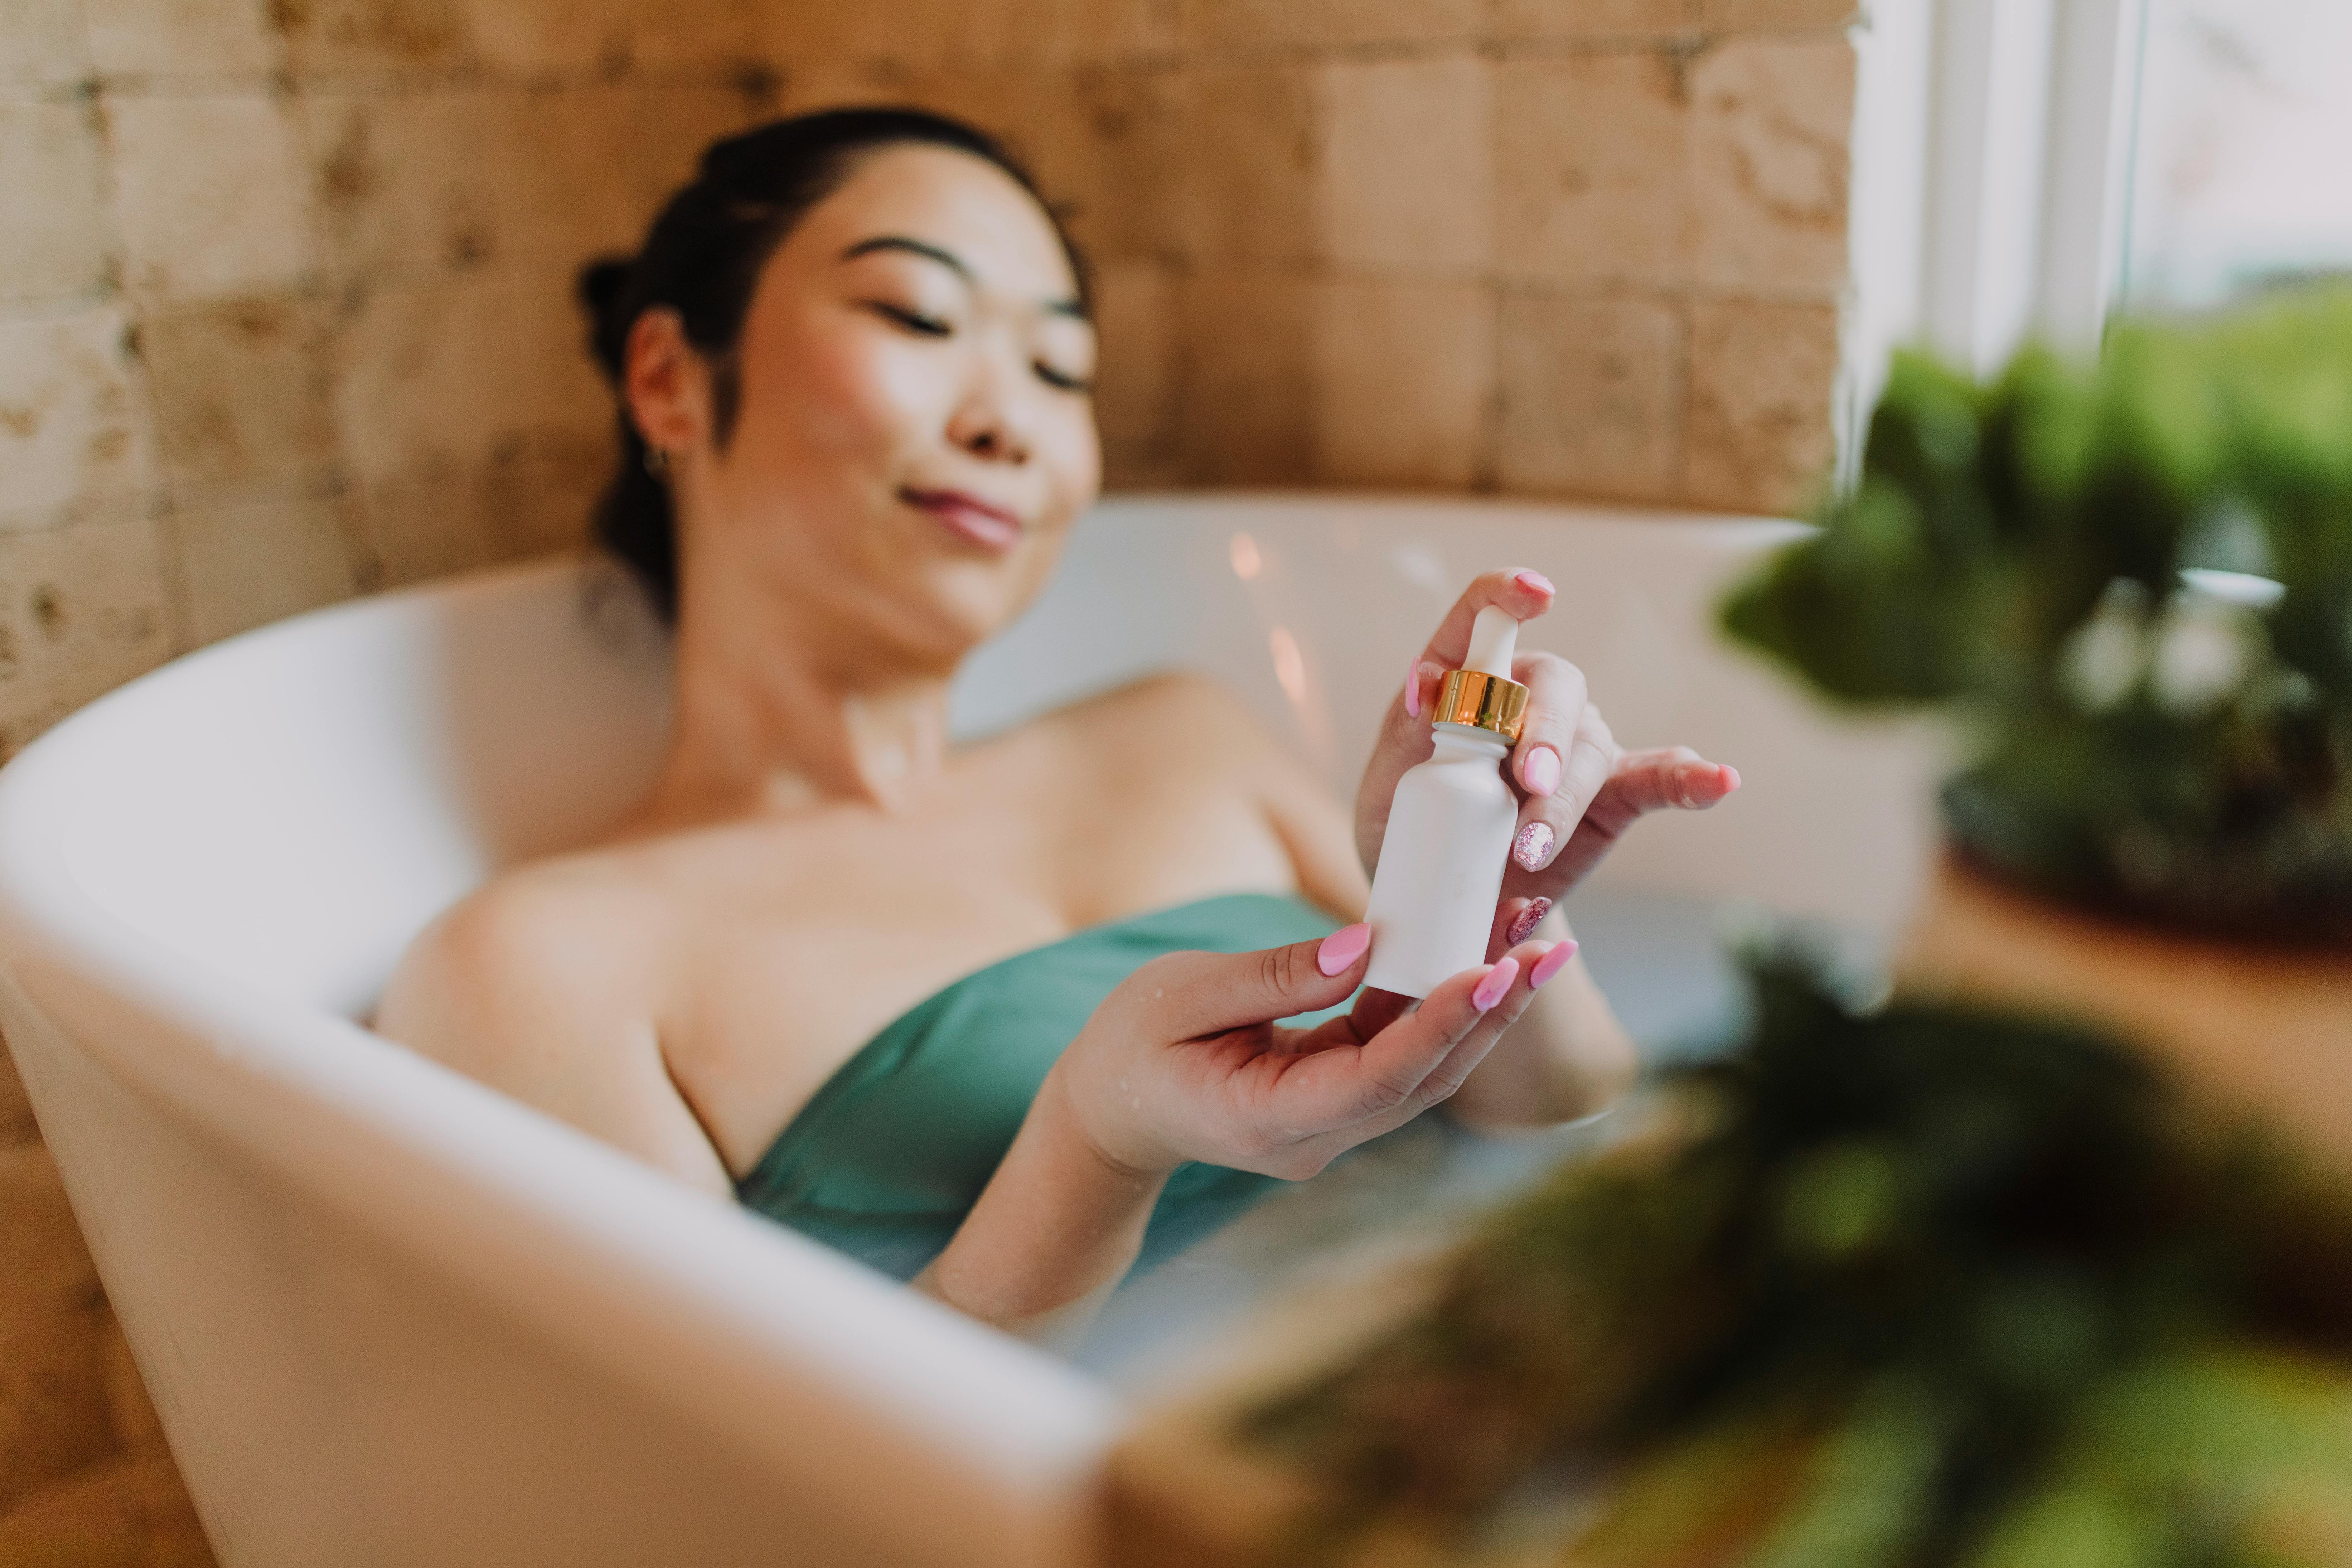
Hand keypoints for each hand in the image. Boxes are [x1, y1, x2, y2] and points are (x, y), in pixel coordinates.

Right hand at [1050, 923, 1566, 1182]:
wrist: (1112, 1111)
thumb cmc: (1131, 1046)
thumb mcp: (1178, 995)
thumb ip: (1270, 974)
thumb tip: (1366, 943)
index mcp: (1267, 1118)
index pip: (1376, 1080)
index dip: (1437, 1027)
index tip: (1489, 972)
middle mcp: (1316, 1135)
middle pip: (1424, 1081)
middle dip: (1490, 1012)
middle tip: (1547, 946)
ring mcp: (1334, 1123)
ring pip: (1427, 1070)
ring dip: (1482, 1007)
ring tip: (1536, 939)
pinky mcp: (1342, 1096)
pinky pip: (1404, 1053)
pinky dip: (1444, 1005)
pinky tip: (1481, 955)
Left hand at [1354, 569, 1739, 944]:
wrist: (1443, 891)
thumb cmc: (1408, 825)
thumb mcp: (1392, 780)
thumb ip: (1411, 732)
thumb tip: (1428, 683)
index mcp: (1467, 680)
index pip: (1484, 618)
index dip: (1506, 596)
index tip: (1534, 595)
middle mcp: (1530, 697)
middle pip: (1554, 691)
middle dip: (1544, 737)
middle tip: (1528, 783)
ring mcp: (1576, 744)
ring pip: (1588, 750)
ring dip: (1565, 799)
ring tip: (1531, 851)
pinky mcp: (1611, 795)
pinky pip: (1657, 779)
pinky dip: (1688, 781)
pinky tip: (1718, 780)